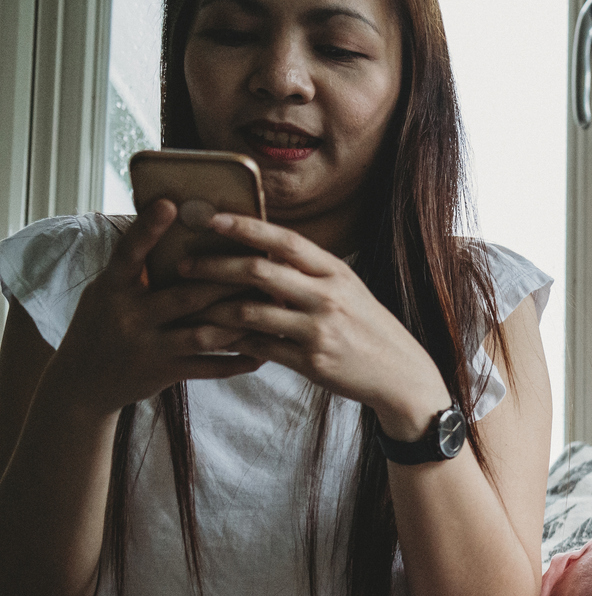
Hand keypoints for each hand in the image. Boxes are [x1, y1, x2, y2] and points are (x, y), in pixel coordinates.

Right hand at [46, 201, 262, 412]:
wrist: (82, 382)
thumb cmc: (102, 324)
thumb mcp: (106, 292)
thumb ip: (134, 269)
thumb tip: (165, 225)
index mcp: (112, 287)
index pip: (130, 253)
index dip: (148, 229)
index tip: (170, 203)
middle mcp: (129, 315)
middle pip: (185, 296)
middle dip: (226, 282)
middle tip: (262, 264)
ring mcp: (147, 347)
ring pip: (203, 334)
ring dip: (239, 322)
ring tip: (272, 309)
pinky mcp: (163, 373)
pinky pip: (207, 368)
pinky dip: (236, 361)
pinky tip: (263, 354)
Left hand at [179, 213, 452, 435]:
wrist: (403, 377)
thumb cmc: (370, 330)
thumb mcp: (349, 291)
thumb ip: (310, 273)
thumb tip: (265, 251)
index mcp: (336, 272)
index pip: (282, 240)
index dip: (242, 226)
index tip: (208, 217)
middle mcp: (328, 296)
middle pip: (258, 270)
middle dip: (214, 265)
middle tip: (184, 264)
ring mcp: (319, 330)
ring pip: (250, 310)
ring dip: (213, 306)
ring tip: (190, 303)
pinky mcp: (311, 361)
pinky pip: (259, 346)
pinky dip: (233, 340)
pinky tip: (214, 336)